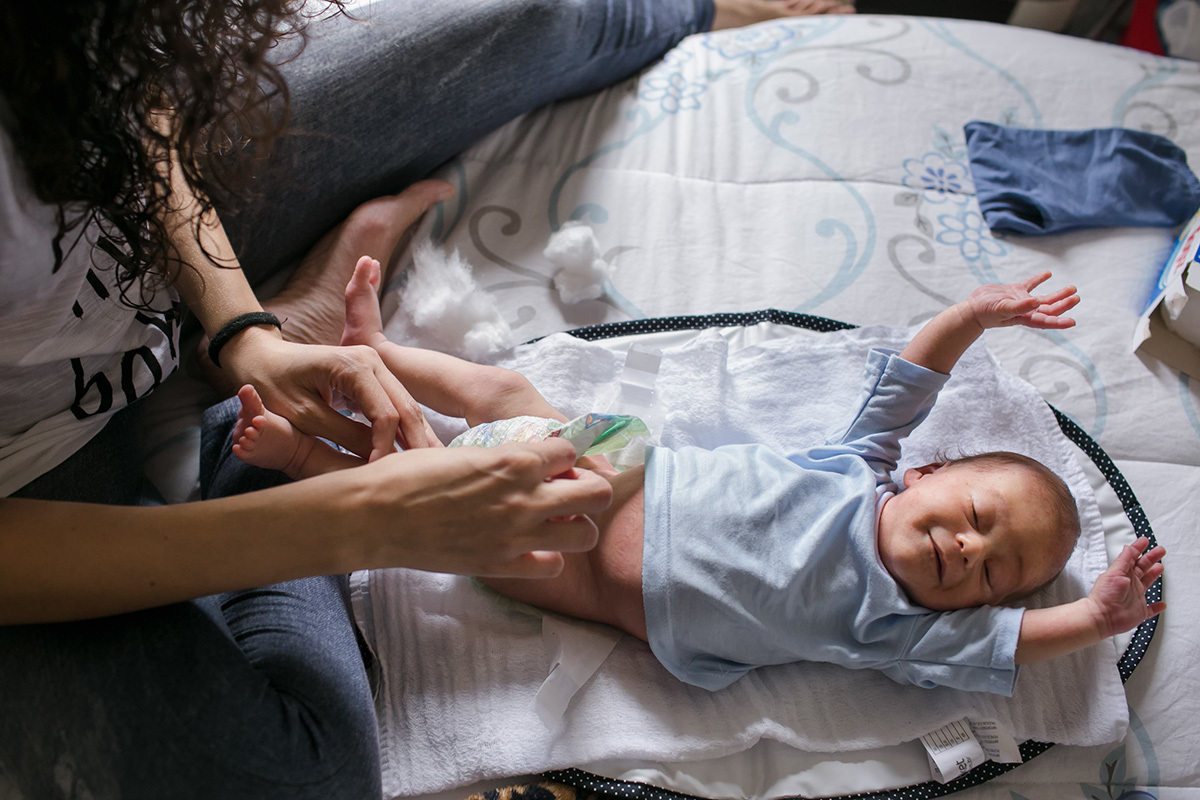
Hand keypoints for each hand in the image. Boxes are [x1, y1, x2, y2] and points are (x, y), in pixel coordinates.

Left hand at [220, 328, 440, 460]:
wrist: (264, 357)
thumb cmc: (274, 384)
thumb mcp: (304, 415)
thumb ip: (343, 435)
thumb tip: (377, 461)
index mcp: (353, 366)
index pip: (384, 414)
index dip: (385, 447)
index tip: (377, 474)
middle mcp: (372, 360)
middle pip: (406, 408)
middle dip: (416, 443)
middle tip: (425, 477)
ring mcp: (376, 365)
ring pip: (407, 406)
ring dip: (417, 436)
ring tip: (429, 468)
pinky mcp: (374, 374)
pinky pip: (396, 403)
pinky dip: (405, 428)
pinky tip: (416, 451)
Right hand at [351, 438, 613, 576]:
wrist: (376, 515)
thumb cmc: (412, 475)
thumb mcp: (466, 452)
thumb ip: (506, 459)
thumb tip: (531, 462)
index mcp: (515, 459)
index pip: (573, 452)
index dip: (564, 457)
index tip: (554, 463)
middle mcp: (525, 497)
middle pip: (597, 493)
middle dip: (587, 489)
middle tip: (565, 492)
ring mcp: (517, 535)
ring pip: (585, 534)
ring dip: (574, 525)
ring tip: (552, 522)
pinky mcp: (502, 565)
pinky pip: (553, 566)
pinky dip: (546, 557)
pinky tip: (528, 548)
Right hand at [965, 271, 1078, 330]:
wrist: (971, 309)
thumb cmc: (985, 313)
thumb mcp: (1002, 309)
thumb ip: (1019, 306)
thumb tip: (1037, 302)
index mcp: (1025, 317)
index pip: (1046, 321)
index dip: (1059, 322)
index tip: (1073, 321)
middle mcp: (1025, 310)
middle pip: (1049, 309)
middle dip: (1063, 304)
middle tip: (1076, 296)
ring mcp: (1020, 301)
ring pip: (1044, 298)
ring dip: (1058, 294)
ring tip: (1072, 288)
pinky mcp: (1013, 292)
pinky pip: (1030, 285)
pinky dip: (1039, 279)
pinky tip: (1048, 273)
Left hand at [1085, 537, 1165, 638]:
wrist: (1101, 617)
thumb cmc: (1104, 596)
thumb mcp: (1114, 573)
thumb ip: (1123, 561)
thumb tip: (1128, 547)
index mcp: (1123, 574)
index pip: (1133, 558)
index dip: (1139, 548)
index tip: (1145, 540)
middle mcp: (1130, 584)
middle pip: (1143, 568)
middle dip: (1151, 558)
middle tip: (1160, 550)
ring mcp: (1136, 597)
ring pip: (1147, 583)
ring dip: (1154, 575)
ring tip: (1160, 568)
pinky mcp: (1140, 611)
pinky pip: (1151, 610)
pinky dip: (1157, 607)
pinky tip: (1161, 604)